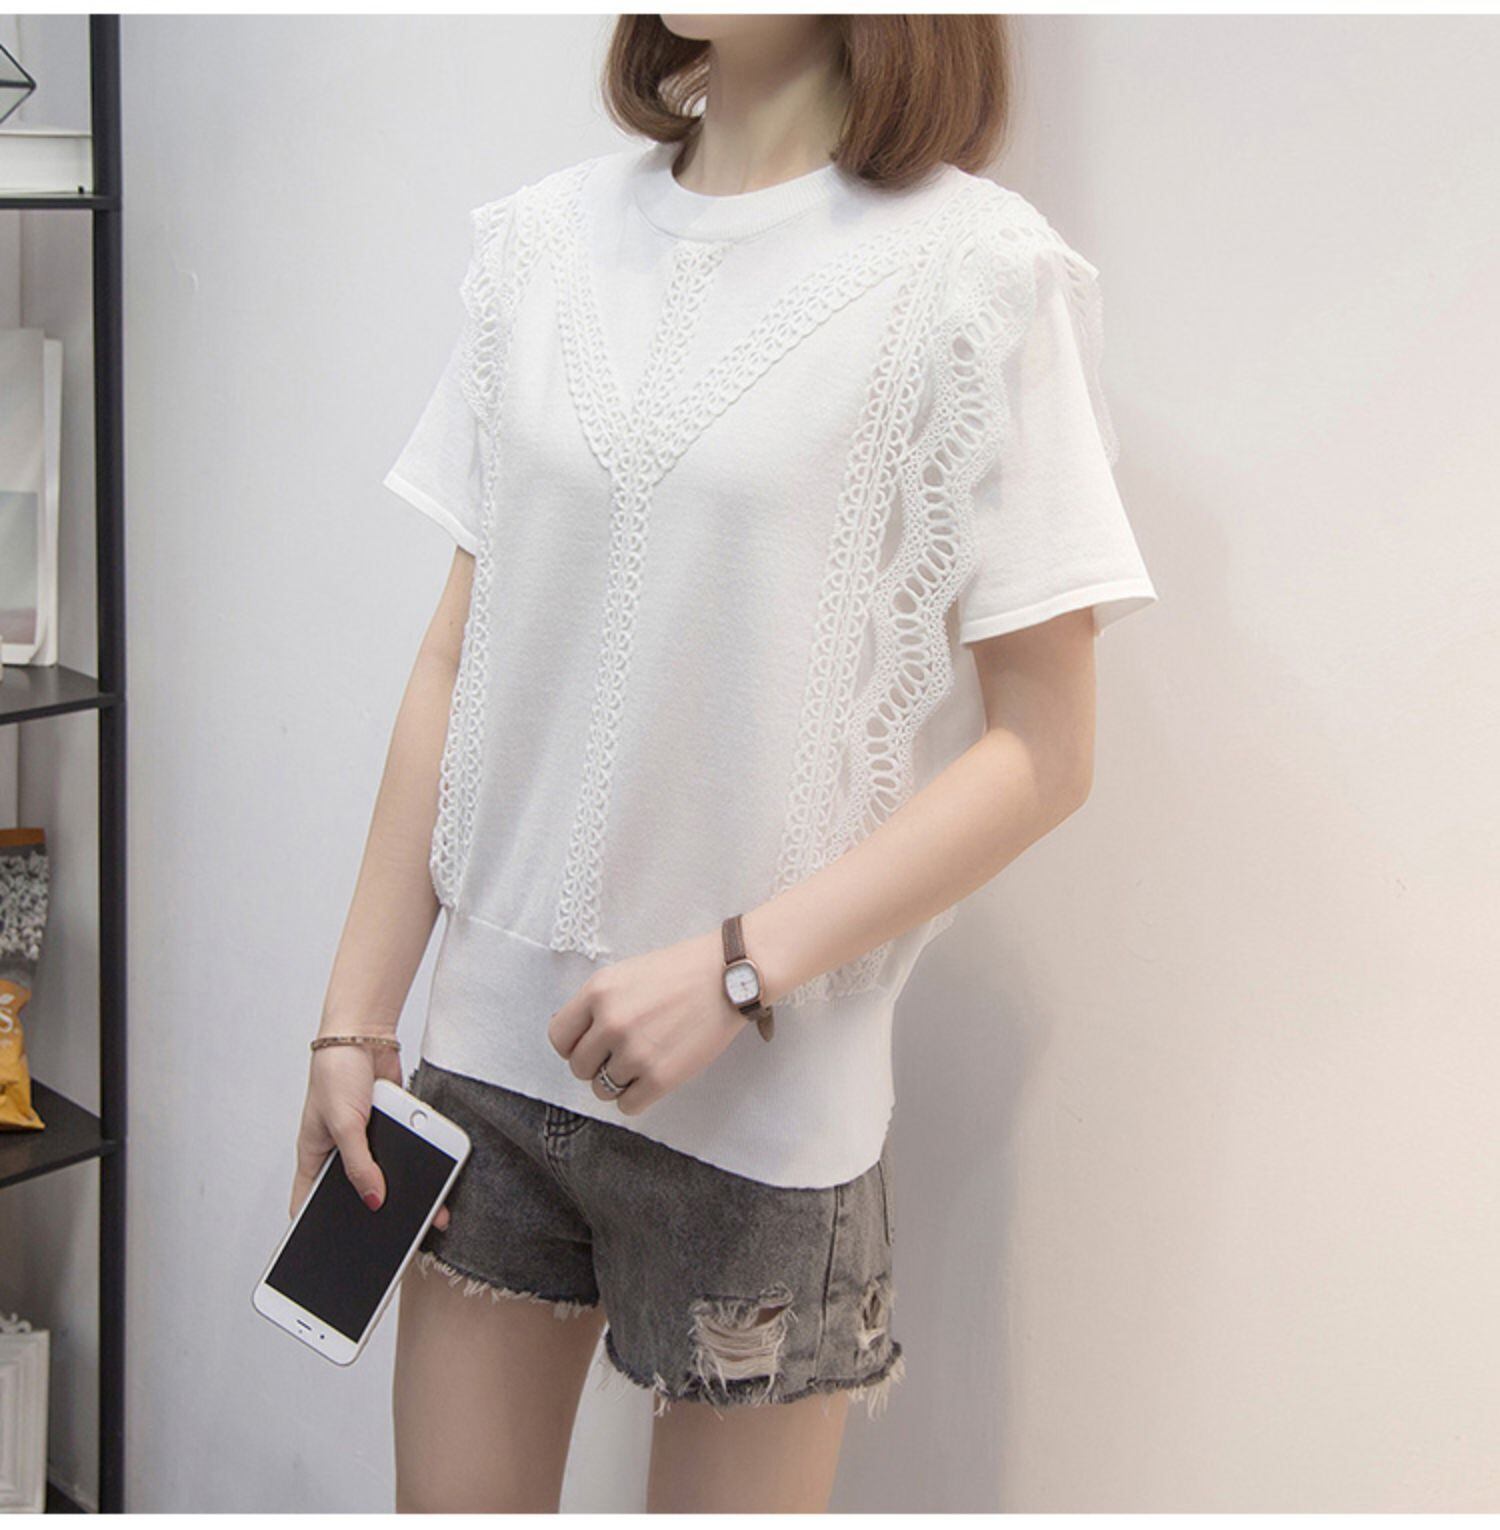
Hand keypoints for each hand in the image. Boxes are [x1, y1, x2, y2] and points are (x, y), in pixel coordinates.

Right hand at [289, 1040, 451, 1230]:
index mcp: (314, 1158)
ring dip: (406, 1193)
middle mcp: (340, 1153)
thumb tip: (375, 1201)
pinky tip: (439, 1183)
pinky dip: (421, 1166)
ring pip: (386, 1176)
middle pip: (355, 1194)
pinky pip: (407, 1154)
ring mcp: (367, 1142)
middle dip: (374, 1218)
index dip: (316, 1231)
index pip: (308, 1204)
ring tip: (428, 1218)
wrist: (365, 1034)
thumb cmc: (335, 1072)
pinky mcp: (392, 1129)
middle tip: (395, 1244)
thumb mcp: (344, 1124)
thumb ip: (360, 1164)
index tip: (331, 1257)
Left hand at [545, 929, 748, 1113]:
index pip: (559, 1037)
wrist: (729, 976)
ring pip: (602, 1090)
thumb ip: (598, 1004)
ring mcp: (635, 1052)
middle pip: (579, 1067)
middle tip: (622, 1053)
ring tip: (642, 1063)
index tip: (591, 1045)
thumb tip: (574, 1037)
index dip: (574, 1045)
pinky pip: (628, 1106)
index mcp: (598, 992)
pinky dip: (636, 1097)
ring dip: (618, 1082)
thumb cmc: (682, 971)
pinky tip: (652, 1078)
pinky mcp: (661, 1078)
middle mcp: (610, 1023)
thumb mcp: (627, 974)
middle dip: (597, 1064)